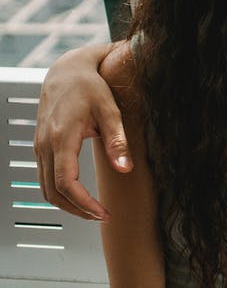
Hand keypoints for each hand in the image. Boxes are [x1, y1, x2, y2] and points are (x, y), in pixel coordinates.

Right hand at [34, 42, 128, 220]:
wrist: (66, 71)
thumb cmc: (89, 87)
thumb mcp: (110, 110)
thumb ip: (118, 140)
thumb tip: (126, 169)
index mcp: (61, 138)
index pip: (66, 183)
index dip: (84, 203)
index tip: (103, 213)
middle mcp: (45, 145)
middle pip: (52, 192)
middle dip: (76, 209)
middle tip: (102, 216)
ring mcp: (39, 147)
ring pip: (45, 187)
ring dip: (67, 203)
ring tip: (93, 210)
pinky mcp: (41, 146)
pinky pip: (45, 177)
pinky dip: (60, 192)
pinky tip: (80, 195)